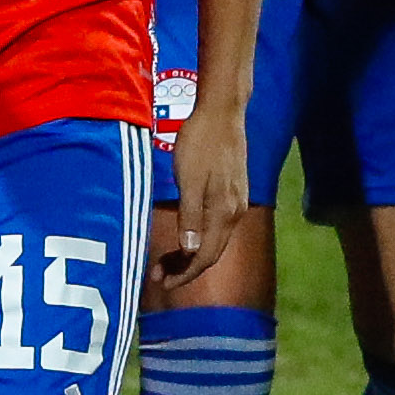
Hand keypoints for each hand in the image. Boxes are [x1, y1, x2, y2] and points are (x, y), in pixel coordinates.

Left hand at [162, 94, 248, 281]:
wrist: (222, 112)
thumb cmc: (200, 142)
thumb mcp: (189, 180)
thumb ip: (190, 216)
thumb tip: (190, 251)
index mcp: (223, 212)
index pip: (205, 256)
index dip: (185, 274)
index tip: (163, 283)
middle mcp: (234, 213)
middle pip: (211, 253)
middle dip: (185, 269)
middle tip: (158, 275)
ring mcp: (237, 202)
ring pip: (214, 240)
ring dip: (191, 255)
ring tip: (167, 260)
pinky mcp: (233, 193)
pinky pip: (217, 227)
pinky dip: (199, 238)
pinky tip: (185, 236)